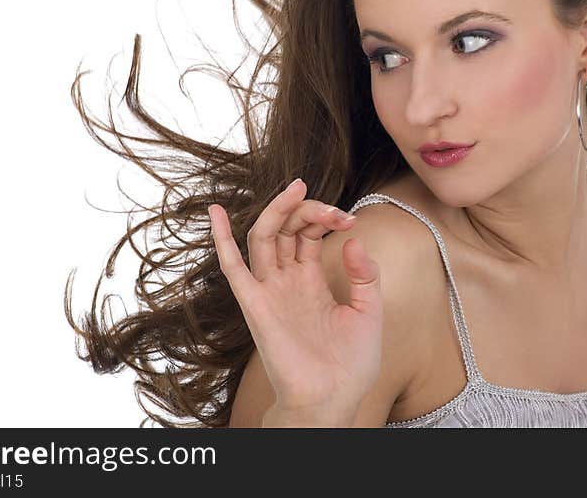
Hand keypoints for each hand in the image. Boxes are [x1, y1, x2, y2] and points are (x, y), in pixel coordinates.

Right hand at [208, 179, 382, 419]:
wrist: (333, 398)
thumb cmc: (351, 363)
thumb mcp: (369, 311)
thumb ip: (365, 275)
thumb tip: (354, 240)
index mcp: (311, 280)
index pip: (307, 234)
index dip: (325, 218)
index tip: (350, 219)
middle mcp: (287, 281)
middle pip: (286, 229)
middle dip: (307, 210)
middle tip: (332, 208)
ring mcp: (269, 291)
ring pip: (263, 238)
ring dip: (276, 211)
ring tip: (296, 189)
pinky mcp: (255, 305)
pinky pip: (232, 268)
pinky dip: (221, 239)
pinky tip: (216, 212)